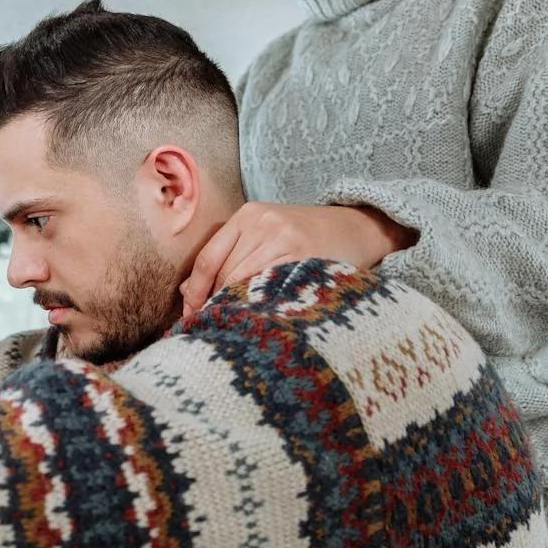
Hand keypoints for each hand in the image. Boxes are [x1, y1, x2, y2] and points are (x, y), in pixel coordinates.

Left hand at [179, 202, 414, 318]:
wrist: (359, 227)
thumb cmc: (307, 239)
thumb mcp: (267, 236)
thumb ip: (229, 257)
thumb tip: (188, 291)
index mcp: (247, 215)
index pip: (206, 259)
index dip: (195, 294)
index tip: (190, 319)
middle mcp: (261, 222)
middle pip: (222, 274)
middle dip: (213, 306)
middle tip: (210, 331)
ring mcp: (283, 236)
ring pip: (242, 282)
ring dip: (235, 308)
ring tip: (234, 330)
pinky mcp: (303, 254)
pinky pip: (269, 287)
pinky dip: (259, 306)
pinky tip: (260, 321)